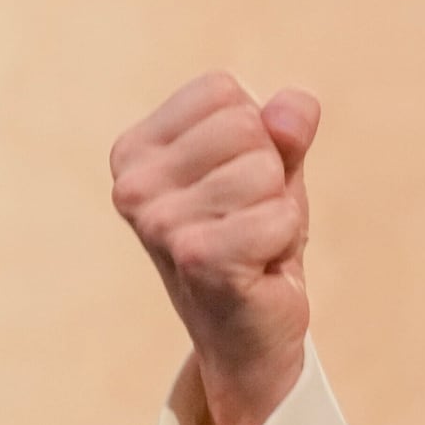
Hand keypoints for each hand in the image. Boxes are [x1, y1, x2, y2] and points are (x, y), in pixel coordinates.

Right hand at [109, 71, 320, 424]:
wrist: (249, 332)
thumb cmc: (252, 236)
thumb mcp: (272, 166)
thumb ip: (286, 125)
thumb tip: (291, 113)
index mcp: (135, 150)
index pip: (221, 93)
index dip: (253, 133)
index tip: (236, 182)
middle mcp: (132, 184)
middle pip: (245, 126)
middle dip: (268, 170)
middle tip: (248, 217)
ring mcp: (158, 223)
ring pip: (265, 169)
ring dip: (276, 208)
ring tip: (252, 241)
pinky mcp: (195, 257)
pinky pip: (279, 214)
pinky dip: (284, 238)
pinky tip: (258, 265)